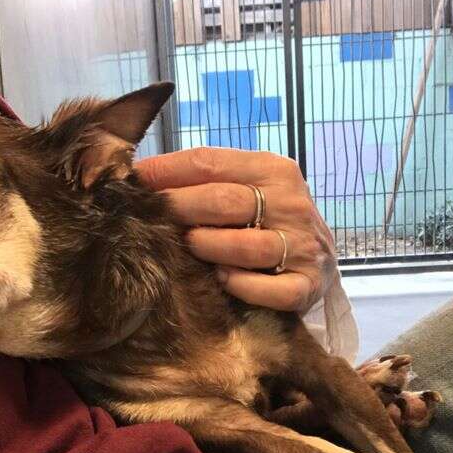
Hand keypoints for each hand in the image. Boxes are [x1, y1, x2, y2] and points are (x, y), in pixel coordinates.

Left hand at [135, 147, 335, 311]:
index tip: (133, 180)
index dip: (165, 171)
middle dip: (179, 209)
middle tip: (152, 219)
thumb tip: (142, 174)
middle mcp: (292, 204)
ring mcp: (302, 246)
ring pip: (244, 247)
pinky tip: (223, 279)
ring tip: (190, 248)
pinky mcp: (307, 285)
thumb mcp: (247, 189)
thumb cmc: (267, 222)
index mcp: (274, 170)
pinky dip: (240, 285)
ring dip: (208, 248)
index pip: (209, 162)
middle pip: (223, 201)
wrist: (318, 261)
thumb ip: (207, 180)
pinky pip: (269, 290)